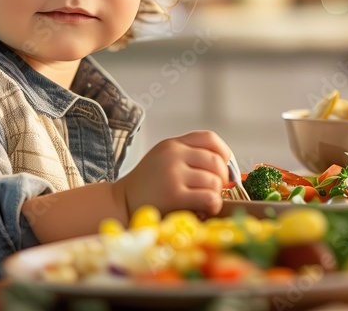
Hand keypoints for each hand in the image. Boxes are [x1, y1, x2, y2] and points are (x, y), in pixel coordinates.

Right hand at [116, 130, 230, 217]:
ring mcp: (173, 174)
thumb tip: (227, 170)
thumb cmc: (147, 186)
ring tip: (204, 201)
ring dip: (215, 194)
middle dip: (221, 178)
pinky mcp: (174, 196)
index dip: (223, 153)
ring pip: (214, 181)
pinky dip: (213, 205)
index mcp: (172, 144)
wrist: (120, 204)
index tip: (223, 168)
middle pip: (216, 161)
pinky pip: (209, 197)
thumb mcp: (163, 160)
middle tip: (213, 190)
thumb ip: (189, 157)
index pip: (209, 138)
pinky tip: (205, 210)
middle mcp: (173, 155)